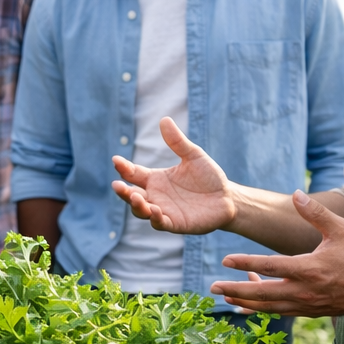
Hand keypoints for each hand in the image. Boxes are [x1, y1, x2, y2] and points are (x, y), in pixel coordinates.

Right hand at [111, 117, 237, 234]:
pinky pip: (161, 223)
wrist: (227, 197)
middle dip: (123, 192)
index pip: (133, 174)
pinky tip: (155, 211)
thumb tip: (164, 119)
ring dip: (136, 206)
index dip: (123, 168)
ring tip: (135, 197)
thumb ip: (177, 142)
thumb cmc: (209, 177)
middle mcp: (155, 196)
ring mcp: (164, 211)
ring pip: (142, 211)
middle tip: (117, 186)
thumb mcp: (193, 155)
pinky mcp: (176, 223)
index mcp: (155, 179)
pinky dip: (156, 219)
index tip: (116, 160)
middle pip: (131, 195)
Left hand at [211, 191, 343, 316]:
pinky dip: (261, 309)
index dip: (246, 263)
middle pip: (262, 294)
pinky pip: (279, 312)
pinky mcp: (309, 312)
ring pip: (268, 307)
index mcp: (309, 269)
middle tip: (212, 287)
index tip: (225, 259)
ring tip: (225, 296)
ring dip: (245, 301)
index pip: (270, 266)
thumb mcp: (340, 230)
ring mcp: (305, 304)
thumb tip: (296, 193)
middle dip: (235, 290)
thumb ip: (315, 213)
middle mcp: (304, 290)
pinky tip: (247, 305)